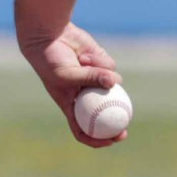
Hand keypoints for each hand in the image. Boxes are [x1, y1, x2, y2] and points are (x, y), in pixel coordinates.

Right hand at [20, 24, 125, 147]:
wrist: (49, 37)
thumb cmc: (51, 61)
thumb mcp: (67, 75)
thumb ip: (90, 78)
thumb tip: (115, 82)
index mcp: (71, 106)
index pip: (83, 130)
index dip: (97, 139)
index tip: (111, 139)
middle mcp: (84, 95)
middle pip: (105, 114)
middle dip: (118, 121)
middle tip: (127, 121)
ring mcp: (94, 80)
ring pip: (111, 84)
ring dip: (99, 73)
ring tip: (83, 61)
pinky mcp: (101, 65)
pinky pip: (110, 67)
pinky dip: (99, 61)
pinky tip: (84, 54)